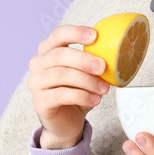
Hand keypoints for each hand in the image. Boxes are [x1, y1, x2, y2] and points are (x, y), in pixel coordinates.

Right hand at [27, 24, 109, 148]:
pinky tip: (95, 100)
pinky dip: (82, 96)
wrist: (66, 122)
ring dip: (87, 81)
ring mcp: (35, 82)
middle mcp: (38, 63)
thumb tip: (118, 52)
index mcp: (48, 50)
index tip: (95, 36)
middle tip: (103, 67)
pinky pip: (61, 95)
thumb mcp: (87, 74)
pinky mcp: (39, 101)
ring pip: (61, 75)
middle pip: (59, 55)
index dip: (76, 33)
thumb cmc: (77, 92)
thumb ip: (94, 61)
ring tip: (104, 89)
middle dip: (84, 59)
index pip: (58, 35)